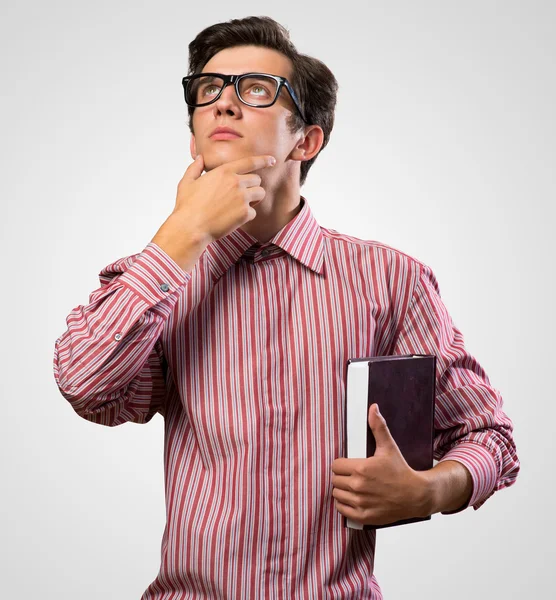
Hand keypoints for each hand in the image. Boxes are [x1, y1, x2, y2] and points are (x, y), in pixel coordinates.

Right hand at [171, 153, 275, 244]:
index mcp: (224, 172)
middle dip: (252, 186)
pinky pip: (254, 212)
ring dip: (254, 199)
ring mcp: (242, 197)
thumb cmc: (187, 206)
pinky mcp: (245, 213)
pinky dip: (247, 216)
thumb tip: (199, 158)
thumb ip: (195, 168)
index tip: (272, 160)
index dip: (264, 160)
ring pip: (260, 194)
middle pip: (257, 180)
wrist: (191, 227)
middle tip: (241, 196)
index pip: (250, 162)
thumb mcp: (187, 182)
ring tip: (240, 206)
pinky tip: (234, 218)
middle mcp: (236, 182)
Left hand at [331, 403, 431, 525]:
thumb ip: (378, 427)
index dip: (341, 464)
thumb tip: (373, 408)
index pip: (335, 465)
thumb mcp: (389, 447)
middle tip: (352, 476)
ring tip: (352, 487)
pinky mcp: (364, 516)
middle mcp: (359, 486)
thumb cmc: (401, 470)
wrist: (416, 495)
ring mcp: (361, 503)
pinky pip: (342, 510)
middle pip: (335, 479)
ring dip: (342, 491)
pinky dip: (344, 505)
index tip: (349, 465)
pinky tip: (353, 499)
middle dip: (341, 476)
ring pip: (336, 494)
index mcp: (362, 468)